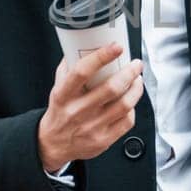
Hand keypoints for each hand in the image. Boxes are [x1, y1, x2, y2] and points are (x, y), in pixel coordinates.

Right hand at [37, 43, 144, 167]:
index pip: (82, 72)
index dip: (102, 56)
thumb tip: (80, 46)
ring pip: (124, 104)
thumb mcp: (57, 89)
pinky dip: (133, 108)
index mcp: (63, 95)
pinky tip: (130, 101)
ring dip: (136, 88)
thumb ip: (68, 69)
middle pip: (111, 88)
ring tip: (137, 80)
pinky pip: (127, 121)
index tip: (116, 47)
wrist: (53, 144)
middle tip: (136, 65)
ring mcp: (92, 127)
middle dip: (130, 72)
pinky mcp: (103, 140)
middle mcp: (78, 111)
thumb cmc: (60, 113)